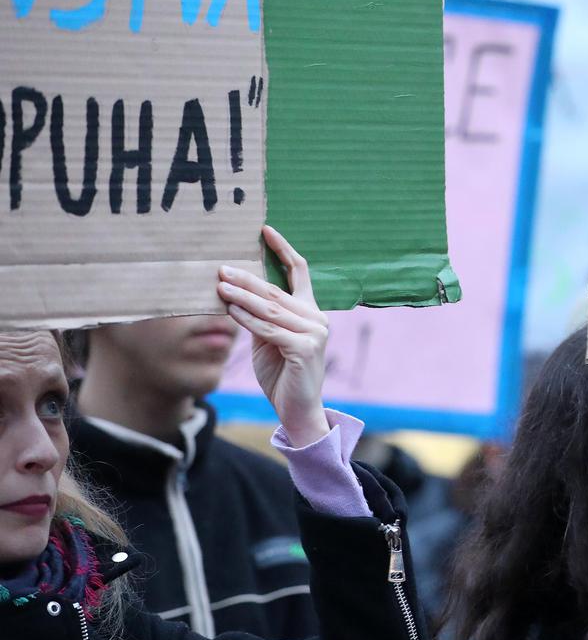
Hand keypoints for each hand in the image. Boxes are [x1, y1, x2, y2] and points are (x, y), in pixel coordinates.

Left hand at [217, 225, 329, 446]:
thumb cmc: (282, 374)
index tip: (265, 230)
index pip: (300, 272)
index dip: (283, 250)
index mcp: (310, 311)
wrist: (298, 409)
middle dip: (247, 278)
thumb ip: (261, 317)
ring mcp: (314, 333)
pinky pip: (270, 330)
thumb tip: (237, 295)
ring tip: (219, 286)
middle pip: (277, 290)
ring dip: (242, 297)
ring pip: (272, 308)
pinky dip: (249, 320)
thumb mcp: (268, 339)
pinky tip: (231, 311)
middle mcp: (316, 318)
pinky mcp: (305, 349)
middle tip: (221, 268)